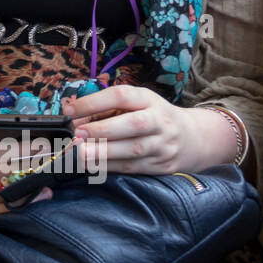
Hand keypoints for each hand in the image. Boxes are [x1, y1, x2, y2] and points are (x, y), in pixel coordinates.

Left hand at [65, 85, 207, 174]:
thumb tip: (72, 117)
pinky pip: (134, 167)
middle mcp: (159, 121)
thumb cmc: (152, 117)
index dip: (94, 102)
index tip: (70, 110)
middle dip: (103, 130)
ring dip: (104, 153)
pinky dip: (111, 167)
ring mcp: (163, 145)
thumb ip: (106, 108)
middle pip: (134, 124)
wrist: (192, 139)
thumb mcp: (136, 104)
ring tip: (81, 154)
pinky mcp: (162, 166)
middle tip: (77, 135)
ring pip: (134, 150)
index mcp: (148, 99)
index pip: (122, 95)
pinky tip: (93, 165)